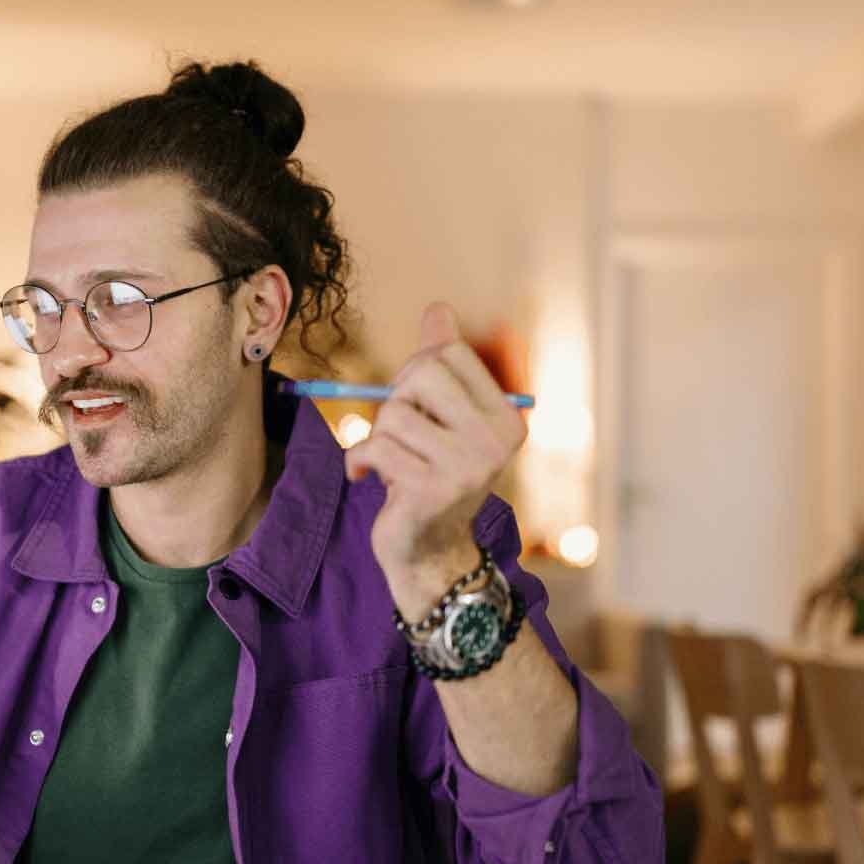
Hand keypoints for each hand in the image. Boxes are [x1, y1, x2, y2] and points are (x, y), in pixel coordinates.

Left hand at [344, 302, 527, 620]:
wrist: (429, 553)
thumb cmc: (433, 476)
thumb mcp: (444, 419)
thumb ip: (442, 365)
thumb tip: (438, 310)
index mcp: (506, 418)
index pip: (450, 353)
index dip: (417, 370)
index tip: (416, 405)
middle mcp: (494, 441)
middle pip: (422, 373)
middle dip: (396, 399)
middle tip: (400, 434)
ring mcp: (465, 468)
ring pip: (392, 414)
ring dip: (377, 436)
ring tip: (391, 463)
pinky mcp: (430, 491)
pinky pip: (374, 448)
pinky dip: (358, 461)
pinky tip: (365, 477)